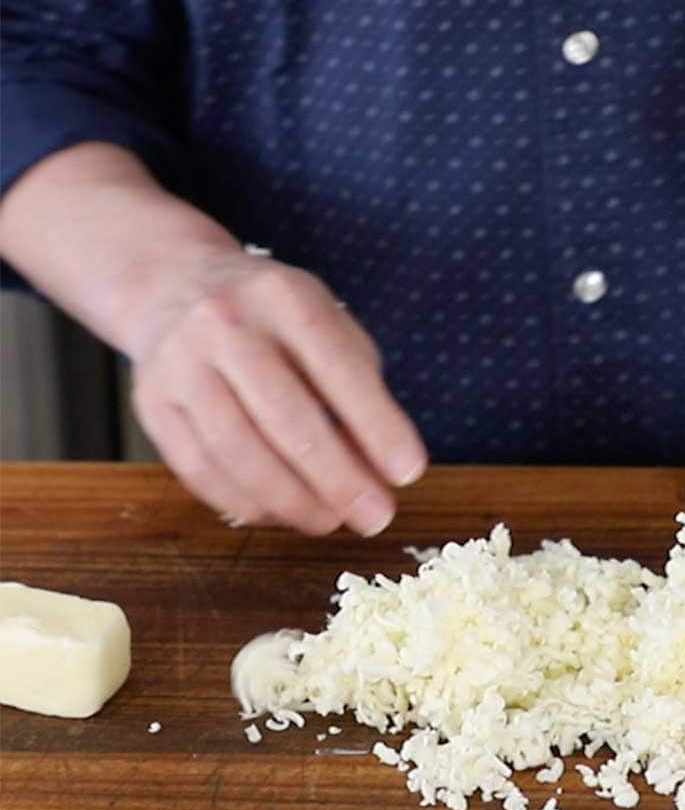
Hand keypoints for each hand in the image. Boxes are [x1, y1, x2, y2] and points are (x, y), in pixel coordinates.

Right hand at [131, 248, 425, 535]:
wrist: (174, 286)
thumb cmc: (273, 318)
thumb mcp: (325, 326)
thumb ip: (359, 389)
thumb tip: (383, 470)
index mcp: (284, 296)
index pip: (339, 368)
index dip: (378, 426)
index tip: (409, 473)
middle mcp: (225, 325)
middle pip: (286, 418)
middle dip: (337, 478)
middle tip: (374, 517)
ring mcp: (179, 365)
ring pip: (237, 452)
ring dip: (291, 500)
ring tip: (330, 522)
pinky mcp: (150, 404)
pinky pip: (199, 469)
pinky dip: (244, 502)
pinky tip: (279, 513)